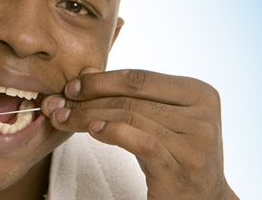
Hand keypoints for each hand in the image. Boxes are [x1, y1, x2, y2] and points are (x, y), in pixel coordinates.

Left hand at [42, 68, 237, 199]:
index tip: (72, 86)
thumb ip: (134, 97)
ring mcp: (194, 144)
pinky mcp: (179, 169)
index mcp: (201, 94)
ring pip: (130, 118)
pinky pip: (140, 142)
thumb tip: (87, 74)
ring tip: (63, 119)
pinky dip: (112, 132)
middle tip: (58, 103)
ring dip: (88, 117)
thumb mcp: (163, 121)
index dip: (102, 80)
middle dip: (88, 99)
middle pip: (132, 98)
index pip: (141, 78)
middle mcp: (202, 116)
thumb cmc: (176, 155)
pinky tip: (92, 131)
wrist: (204, 199)